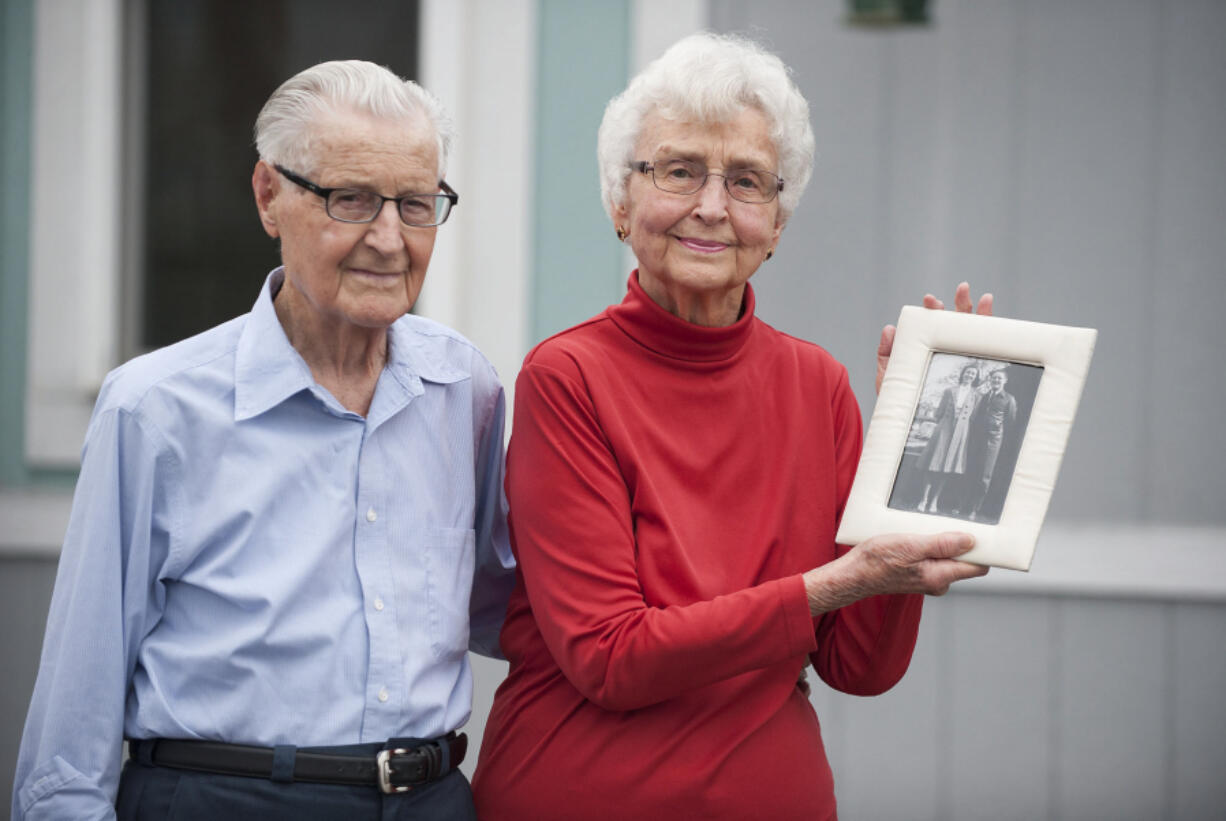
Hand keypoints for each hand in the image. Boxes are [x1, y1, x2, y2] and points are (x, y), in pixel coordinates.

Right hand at [803, 532, 988, 614]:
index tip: (982, 531)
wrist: (854, 573)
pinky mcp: (919, 574)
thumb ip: (942, 545)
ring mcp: (929, 579)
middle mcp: (938, 582)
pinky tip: (918, 536)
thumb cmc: (876, 560)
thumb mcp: (910, 545)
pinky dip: (931, 546)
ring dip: (943, 542)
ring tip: (925, 529)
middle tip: (947, 523)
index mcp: (939, 577)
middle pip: (965, 561)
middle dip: (961, 542)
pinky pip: (935, 558)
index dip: (983, 549)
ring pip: (949, 558)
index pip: (978, 566)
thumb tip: (970, 541)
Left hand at [875, 282, 993, 393]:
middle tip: (962, 289)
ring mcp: (958, 353)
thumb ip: (886, 352)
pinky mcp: (972, 365)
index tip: (929, 300)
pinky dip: (988, 322)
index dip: (931, 309)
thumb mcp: (889, 373)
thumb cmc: (900, 395)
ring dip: (973, 308)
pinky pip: (982, 343)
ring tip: (976, 294)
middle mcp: (943, 346)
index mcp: (925, 345)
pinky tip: (988, 304)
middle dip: (957, 302)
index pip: (930, 323)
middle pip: (953, 320)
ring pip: (970, 328)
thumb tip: (890, 329)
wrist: (909, 420)